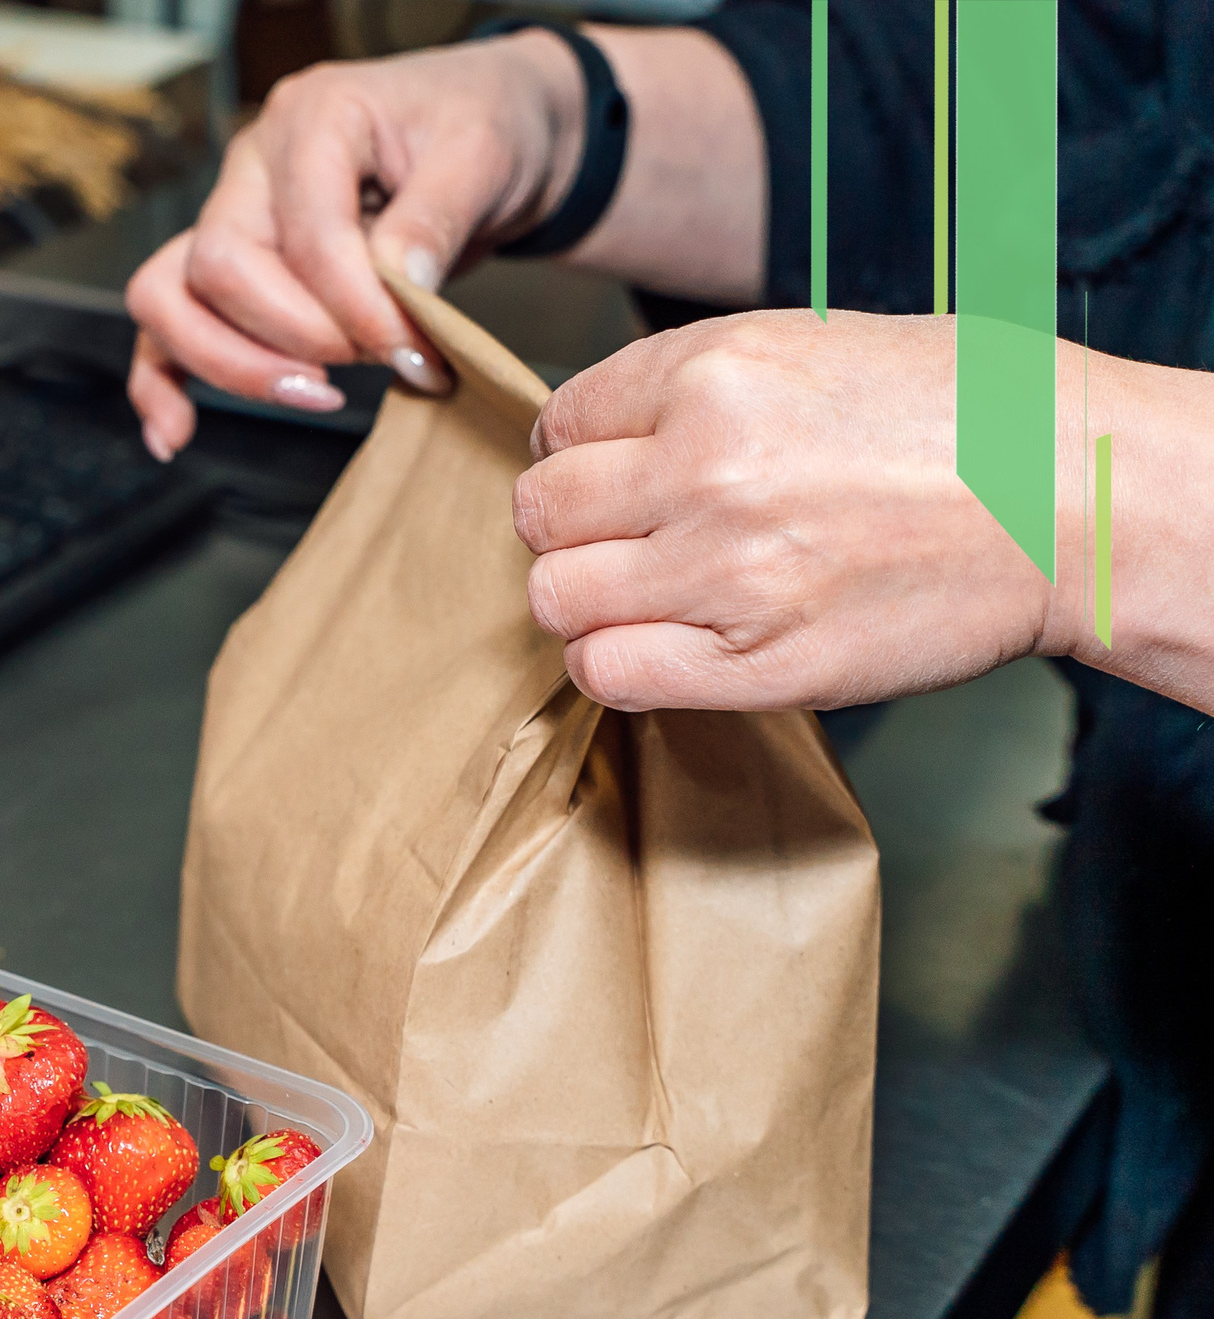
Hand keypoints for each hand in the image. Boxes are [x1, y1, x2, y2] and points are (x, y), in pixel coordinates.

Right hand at [124, 35, 586, 459]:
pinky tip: (175, 437)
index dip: (355, 306)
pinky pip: (164, 326)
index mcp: (312, 118)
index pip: (304, 232)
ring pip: (169, 298)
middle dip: (298, 337)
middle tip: (381, 360)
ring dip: (232, 365)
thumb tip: (400, 284)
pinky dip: (160, 385)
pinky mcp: (226, 268)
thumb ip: (436, 217)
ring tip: (318, 396)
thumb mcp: (482, 154)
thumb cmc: (480, 130)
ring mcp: (229, 214)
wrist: (483, 131)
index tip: (417, 353)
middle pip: (218, 267)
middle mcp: (251, 164)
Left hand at [515, 311, 1088, 710]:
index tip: (617, 474)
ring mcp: (724, 571)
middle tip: (629, 538)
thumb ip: (698, 386)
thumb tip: (601, 431)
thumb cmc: (965, 417)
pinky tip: (662, 645)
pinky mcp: (753, 663)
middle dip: (571, 528)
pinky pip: (606, 672)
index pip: (559, 423)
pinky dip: (614, 664)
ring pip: (556, 598)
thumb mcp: (814, 348)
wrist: (1075, 499)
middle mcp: (704, 467)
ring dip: (586, 601)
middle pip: (541, 514)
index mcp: (713, 372)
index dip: (579, 454)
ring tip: (648, 593)